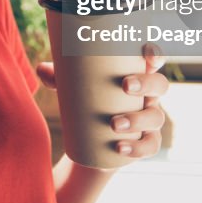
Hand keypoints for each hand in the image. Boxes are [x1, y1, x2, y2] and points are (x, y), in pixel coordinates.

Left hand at [35, 44, 169, 159]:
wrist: (91, 140)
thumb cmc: (87, 101)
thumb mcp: (73, 88)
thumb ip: (58, 77)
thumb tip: (42, 69)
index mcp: (136, 74)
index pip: (153, 60)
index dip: (155, 54)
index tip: (146, 55)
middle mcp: (149, 95)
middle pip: (160, 85)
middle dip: (147, 83)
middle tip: (126, 85)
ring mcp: (150, 119)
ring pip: (156, 117)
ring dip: (138, 119)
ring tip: (114, 124)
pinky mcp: (146, 142)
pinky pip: (151, 146)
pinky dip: (137, 148)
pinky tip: (121, 148)